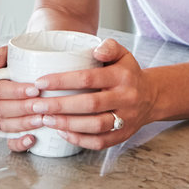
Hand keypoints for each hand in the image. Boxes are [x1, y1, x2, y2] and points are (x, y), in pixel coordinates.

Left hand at [0, 39, 153, 151]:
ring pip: (95, 126)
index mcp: (122, 76)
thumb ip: (109, 46)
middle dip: (60, 106)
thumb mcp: (123, 54)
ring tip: (46, 120)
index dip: (63, 81)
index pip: (89, 78)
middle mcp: (126, 98)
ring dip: (67, 124)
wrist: (151, 96)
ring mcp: (126, 119)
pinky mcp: (123, 135)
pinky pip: (100, 142)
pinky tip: (62, 132)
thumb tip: (96, 50)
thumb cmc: (128, 73)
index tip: (40, 82)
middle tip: (37, 105)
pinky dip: (80, 139)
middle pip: (90, 104)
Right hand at [0, 44, 45, 149]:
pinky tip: (32, 139)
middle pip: (3, 109)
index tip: (35, 89)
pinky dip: (19, 143)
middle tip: (42, 105)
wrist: (47, 68)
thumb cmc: (31, 62)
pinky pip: (11, 143)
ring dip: (23, 124)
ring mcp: (7, 118)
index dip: (16, 91)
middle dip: (23, 108)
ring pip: (7, 125)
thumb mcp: (17, 52)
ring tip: (42, 120)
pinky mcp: (16, 132)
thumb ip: (3, 53)